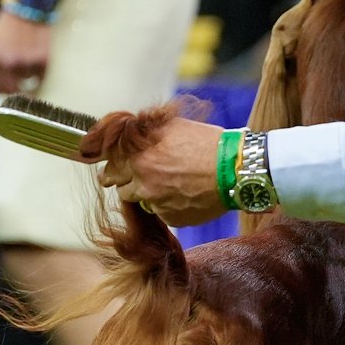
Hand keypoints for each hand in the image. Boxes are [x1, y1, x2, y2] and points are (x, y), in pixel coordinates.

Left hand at [0, 10, 53, 97]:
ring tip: (33, 56)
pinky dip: (44, 69)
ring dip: (33, 74)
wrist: (30, 4)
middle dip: (18, 85)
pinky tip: (42, 55)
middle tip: (24, 76)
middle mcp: (8, 63)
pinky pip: (45, 75)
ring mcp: (27, 62)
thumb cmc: (11, 24)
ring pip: (31, 82)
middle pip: (12, 90)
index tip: (5, 89)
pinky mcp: (44, 60)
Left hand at [95, 117, 225, 227]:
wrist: (234, 170)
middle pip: (116, 183)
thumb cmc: (207, 144)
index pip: (110, 161)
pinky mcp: (171, 218)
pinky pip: (160, 212)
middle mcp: (142, 181)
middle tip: (127, 177)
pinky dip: (167, 205)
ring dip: (143, 193)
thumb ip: (146, 132)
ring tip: (163, 184)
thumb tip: (128, 131)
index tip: (112, 164)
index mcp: (138, 155)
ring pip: (137, 200)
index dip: (111, 162)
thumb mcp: (173, 126)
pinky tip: (183, 194)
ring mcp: (155, 202)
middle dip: (120, 179)